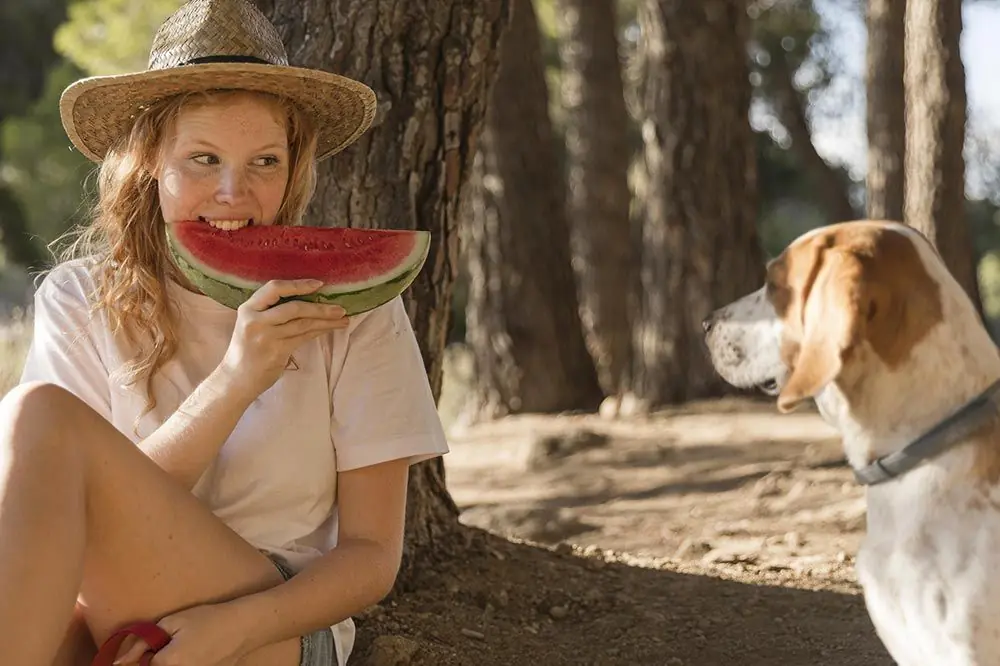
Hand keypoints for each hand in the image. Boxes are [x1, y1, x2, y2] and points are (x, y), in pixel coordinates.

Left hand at [112, 603, 248, 665]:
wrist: (244, 627)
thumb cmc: (209, 619)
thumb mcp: (173, 622)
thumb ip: (142, 641)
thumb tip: (118, 661)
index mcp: (167, 664)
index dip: (135, 658)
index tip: (139, 650)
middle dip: (151, 661)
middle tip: (160, 647)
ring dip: (164, 662)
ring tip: (179, 648)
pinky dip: (178, 664)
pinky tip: (192, 652)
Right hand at [219, 278, 347, 400]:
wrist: (236, 378)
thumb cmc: (247, 349)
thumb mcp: (251, 324)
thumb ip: (270, 311)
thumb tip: (307, 300)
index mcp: (248, 309)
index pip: (274, 288)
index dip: (298, 285)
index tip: (319, 284)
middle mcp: (256, 320)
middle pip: (294, 307)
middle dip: (321, 308)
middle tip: (341, 308)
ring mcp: (267, 337)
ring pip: (303, 324)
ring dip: (326, 321)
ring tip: (343, 319)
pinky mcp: (277, 351)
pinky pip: (304, 338)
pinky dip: (319, 332)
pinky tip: (329, 329)